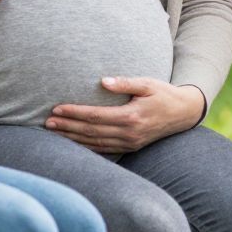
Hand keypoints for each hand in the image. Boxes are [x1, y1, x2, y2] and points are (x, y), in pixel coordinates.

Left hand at [46, 77, 204, 153]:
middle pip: (91, 132)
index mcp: (131, 117)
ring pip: (95, 143)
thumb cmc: (164, 94)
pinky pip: (104, 150)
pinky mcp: (130, 147)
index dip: (75, 113)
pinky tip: (73, 143)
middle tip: (47, 123)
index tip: (57, 108)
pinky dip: (86, 147)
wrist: (184, 114)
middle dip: (68, 127)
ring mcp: (129, 143)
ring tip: (54, 132)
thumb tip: (103, 81)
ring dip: (73, 138)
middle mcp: (129, 133)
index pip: (95, 116)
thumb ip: (125, 82)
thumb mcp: (148, 83)